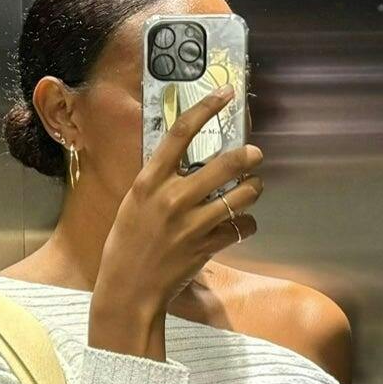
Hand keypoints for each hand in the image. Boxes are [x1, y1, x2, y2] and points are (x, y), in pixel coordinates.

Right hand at [98, 85, 264, 316]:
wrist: (129, 290)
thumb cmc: (127, 244)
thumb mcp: (134, 203)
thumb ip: (160, 180)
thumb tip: (186, 159)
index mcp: (149, 181)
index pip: (181, 133)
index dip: (207, 108)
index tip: (226, 93)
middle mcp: (172, 198)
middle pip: (225, 163)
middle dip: (248, 156)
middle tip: (254, 154)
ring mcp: (191, 224)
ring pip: (242, 196)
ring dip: (253, 190)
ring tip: (251, 190)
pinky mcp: (206, 247)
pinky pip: (241, 228)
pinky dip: (246, 225)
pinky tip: (240, 226)